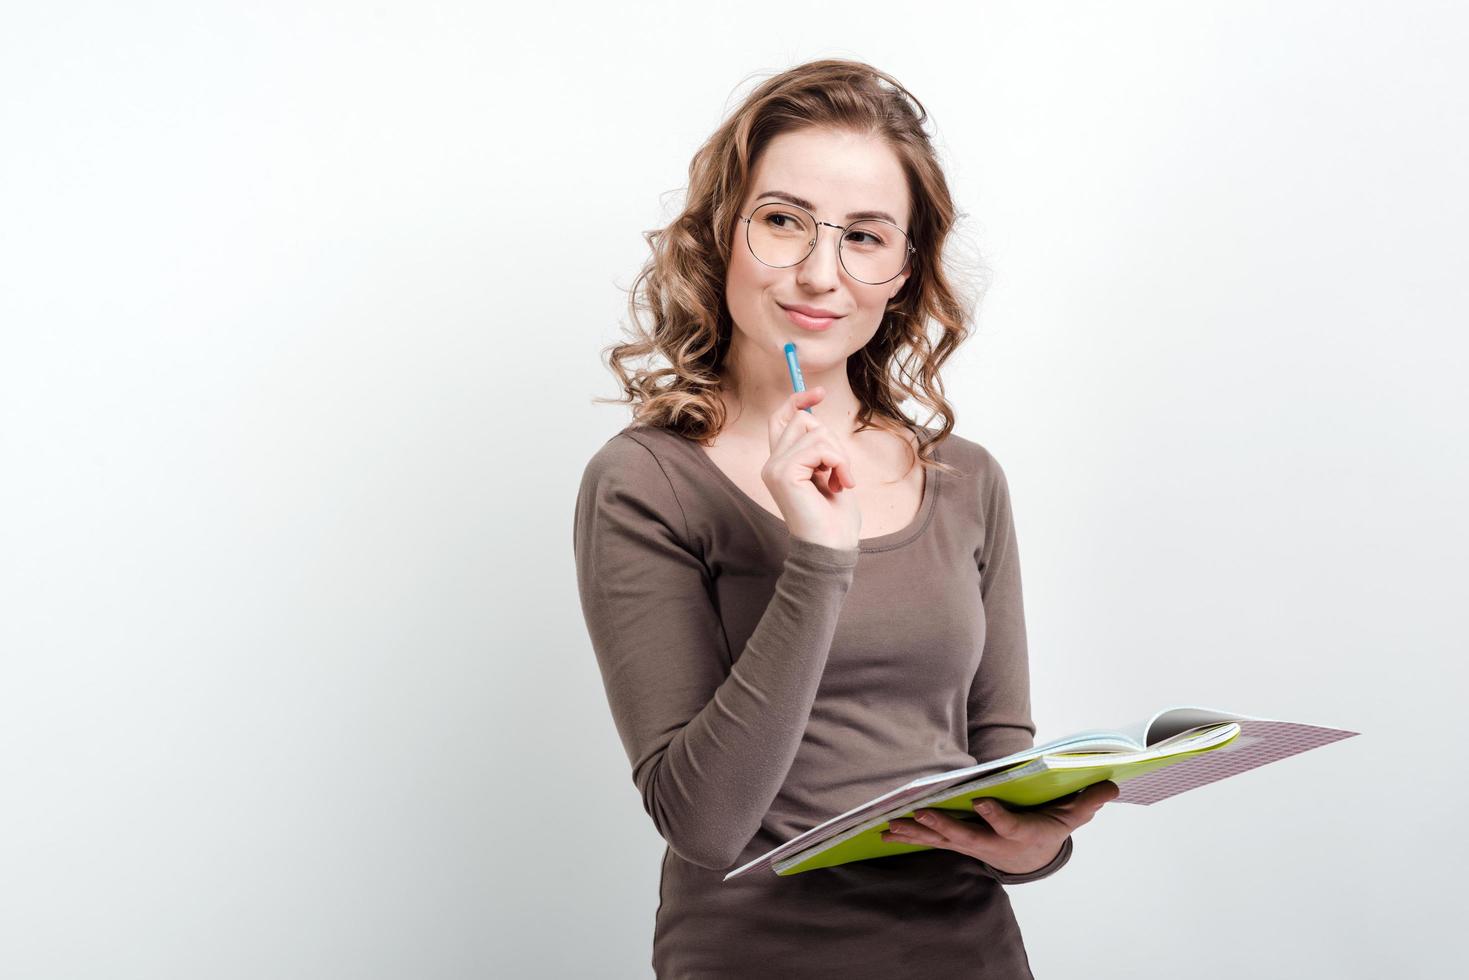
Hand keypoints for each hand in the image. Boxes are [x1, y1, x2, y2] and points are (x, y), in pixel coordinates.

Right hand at [763, 386, 860, 550]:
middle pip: (804, 420)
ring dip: (839, 455)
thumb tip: (816, 415)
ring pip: (815, 431)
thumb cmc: (834, 517)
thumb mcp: (829, 472)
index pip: (781, 418)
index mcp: (780, 463)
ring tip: (841, 481)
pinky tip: (840, 484)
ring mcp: (774, 467)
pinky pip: (819, 447)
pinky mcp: (784, 473)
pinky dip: (839, 462)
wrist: (831, 548)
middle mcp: (771, 463)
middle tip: (841, 472)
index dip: (798, 400)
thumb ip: (819, 447)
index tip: (820, 392)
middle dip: (833, 441)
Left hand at [880, 780, 1119, 875]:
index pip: (1008, 825)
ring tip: (891, 827)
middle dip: (943, 826)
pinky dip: (910, 835)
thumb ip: (1088, 801)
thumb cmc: (1049, 827)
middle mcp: (991, 842)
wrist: (1032, 856)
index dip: (995, 816)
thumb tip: (1111, 785)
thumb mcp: (1072, 815)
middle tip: (921, 815)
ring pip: (942, 839)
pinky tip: (886, 833)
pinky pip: (931, 839)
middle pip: (965, 836)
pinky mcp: (958, 841)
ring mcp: (971, 843)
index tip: (981, 804)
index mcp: (1020, 832)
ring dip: (917, 833)